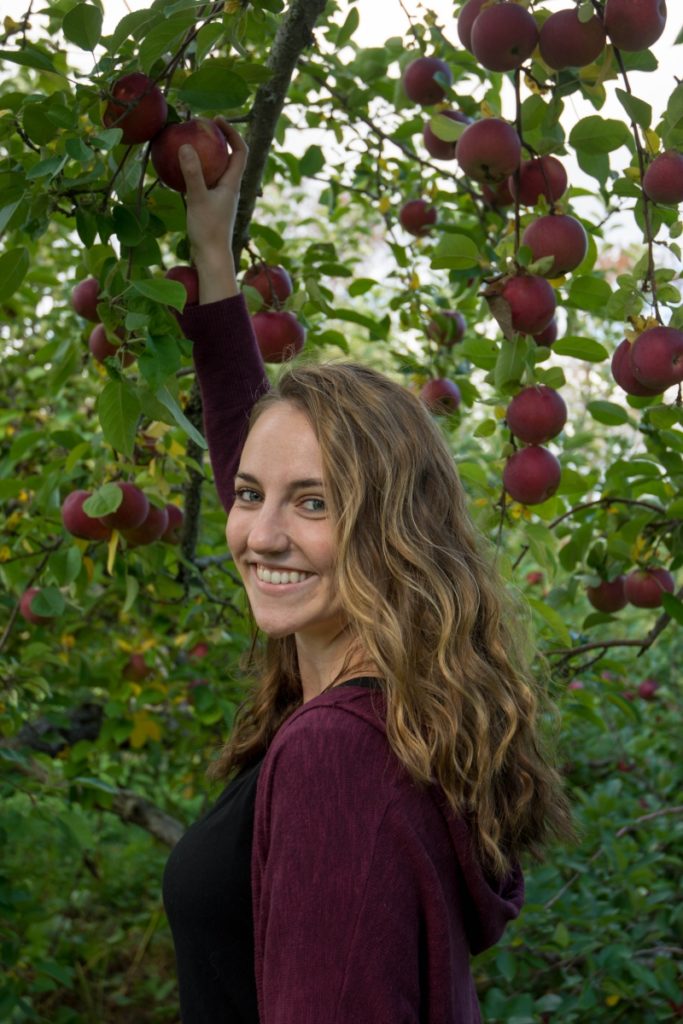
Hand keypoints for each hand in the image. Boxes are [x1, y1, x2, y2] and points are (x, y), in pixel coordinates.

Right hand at [178, 119, 247, 300]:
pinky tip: (181, 170)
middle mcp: (230, 188)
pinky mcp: (212, 205)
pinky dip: (197, 171)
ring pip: (217, 169)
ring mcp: (221, 197)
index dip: (232, 132)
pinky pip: (206, 181)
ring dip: (208, 155)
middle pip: (230, 157)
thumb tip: (187, 146)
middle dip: (219, 139)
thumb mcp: (198, 199)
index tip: (216, 120)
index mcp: (233, 183)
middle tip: (201, 126)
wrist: (211, 258)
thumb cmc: (208, 230)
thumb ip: (192, 173)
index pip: (240, 150)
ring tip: (191, 143)